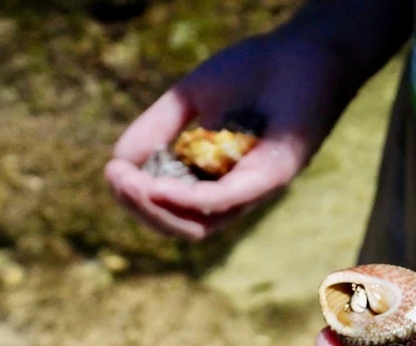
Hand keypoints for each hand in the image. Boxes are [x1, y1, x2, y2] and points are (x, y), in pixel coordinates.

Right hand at [104, 33, 356, 239]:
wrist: (302, 48)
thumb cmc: (252, 71)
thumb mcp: (188, 99)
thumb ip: (156, 130)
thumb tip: (117, 164)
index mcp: (215, 178)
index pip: (172, 209)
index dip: (137, 198)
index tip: (113, 172)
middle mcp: (237, 192)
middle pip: (184, 226)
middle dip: (142, 209)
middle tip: (116, 180)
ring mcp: (257, 187)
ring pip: (202, 223)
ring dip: (159, 209)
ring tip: (130, 184)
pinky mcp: (276, 173)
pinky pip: (228, 198)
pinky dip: (190, 197)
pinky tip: (158, 185)